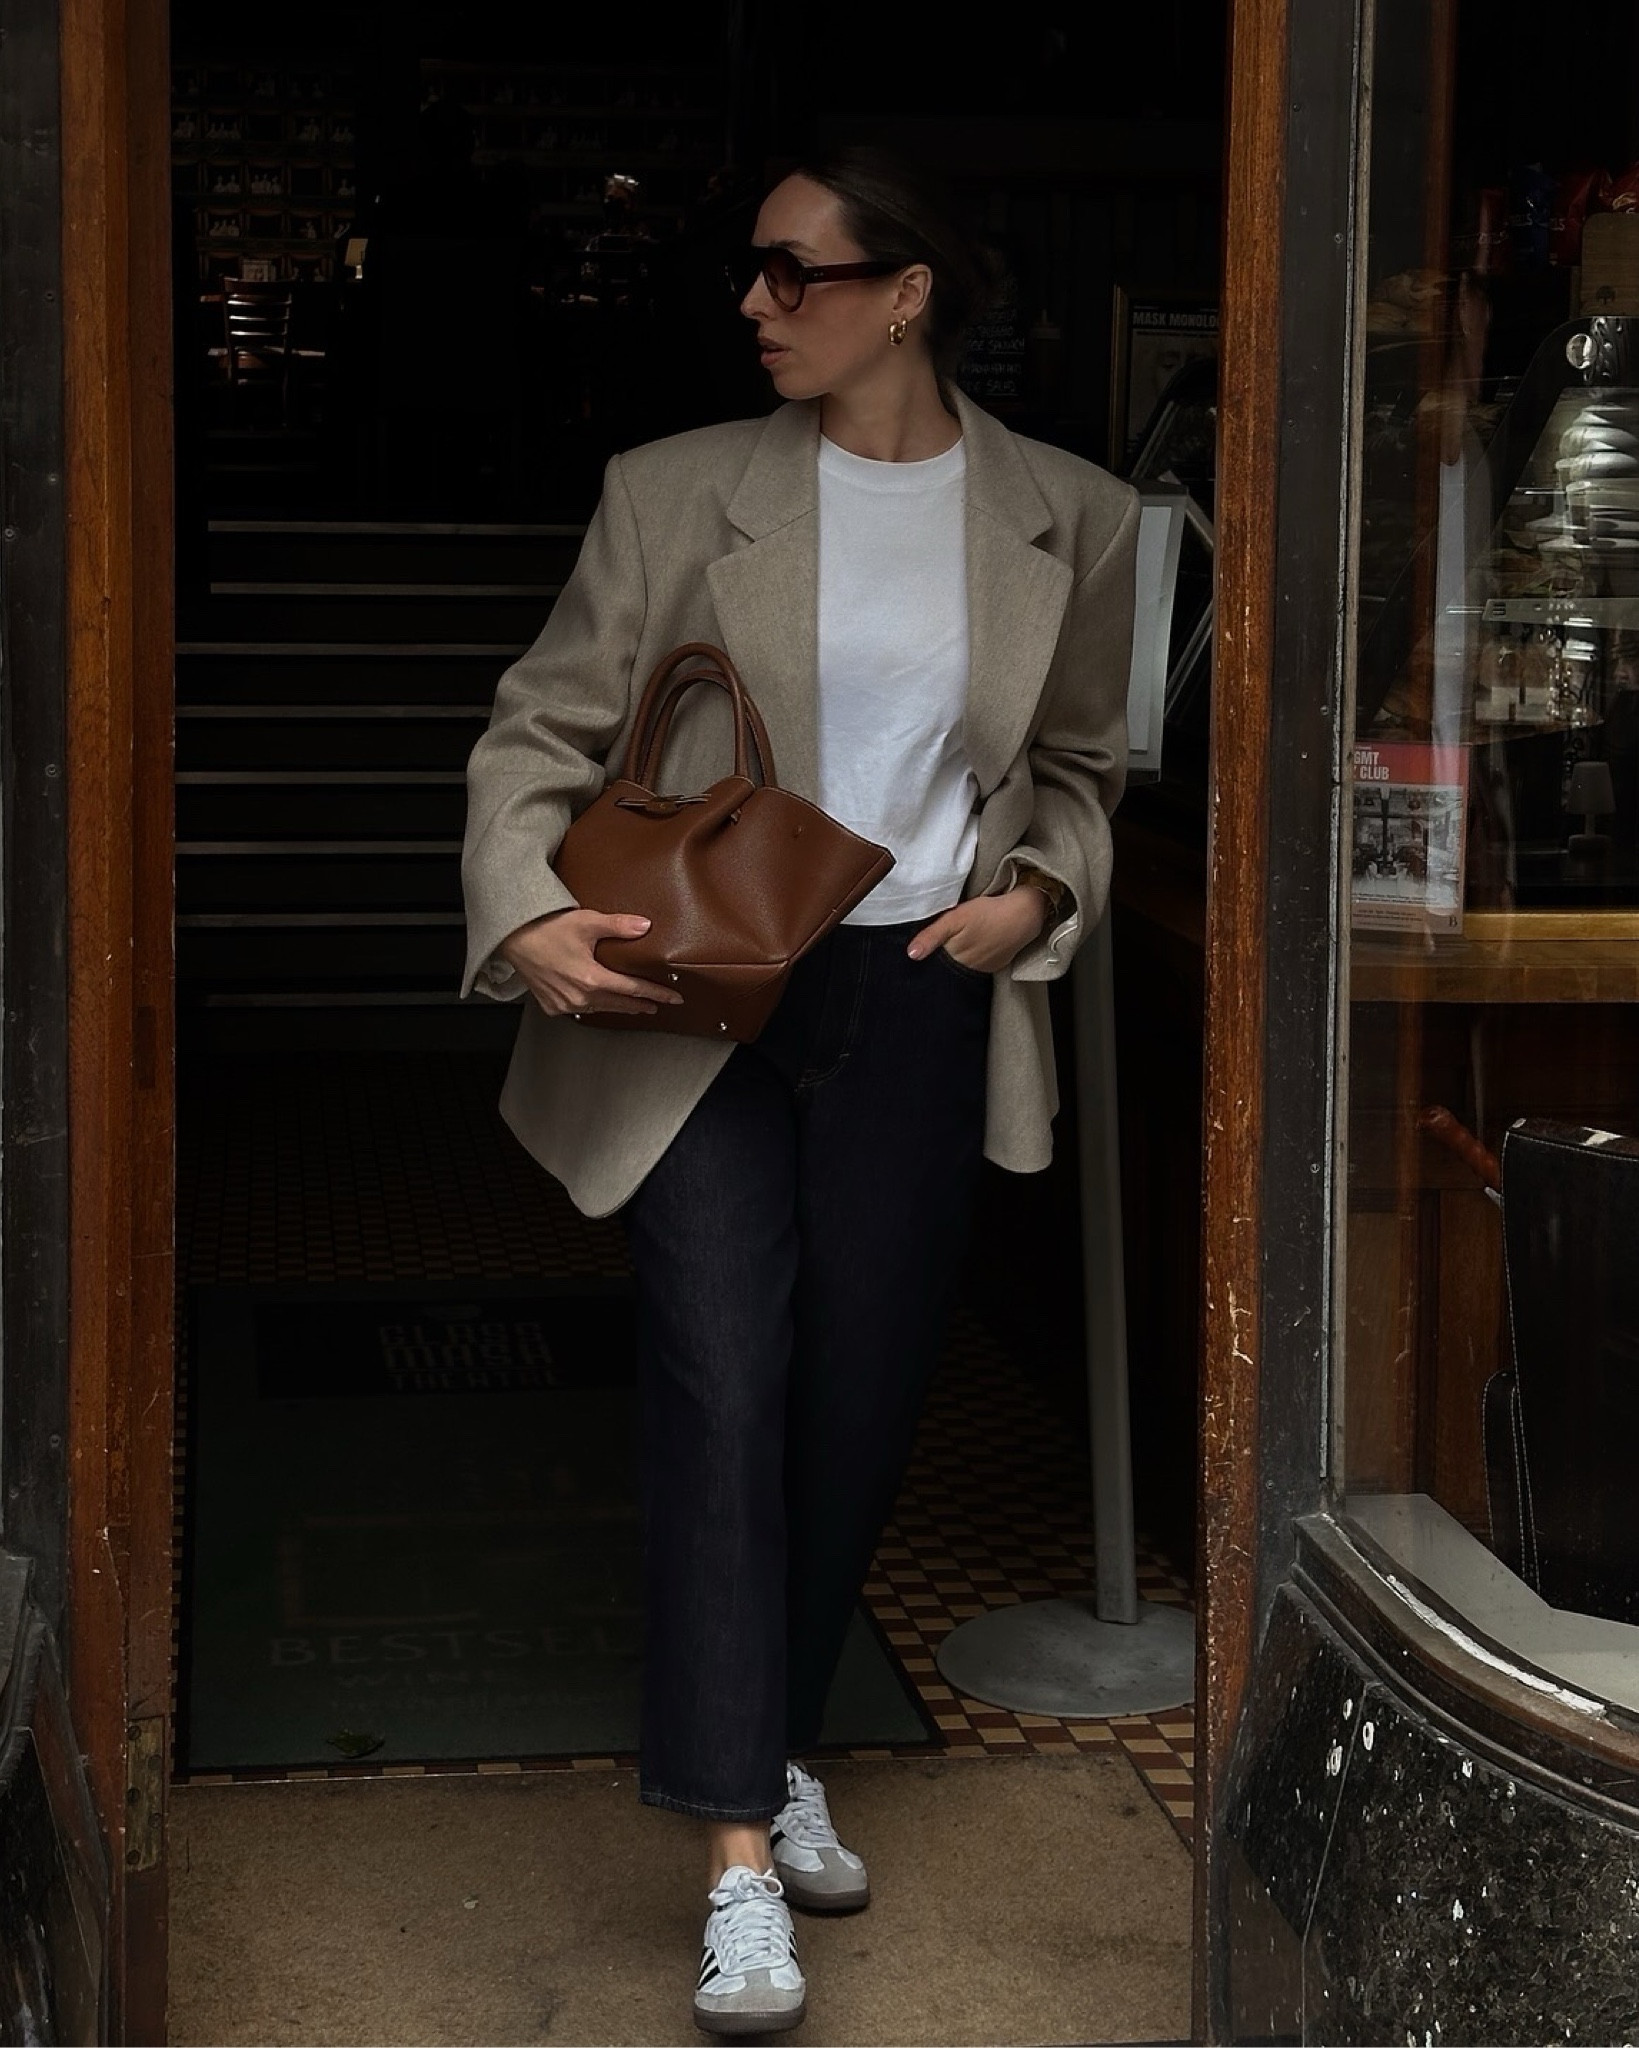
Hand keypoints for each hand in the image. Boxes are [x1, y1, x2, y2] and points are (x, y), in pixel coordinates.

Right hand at [496, 908, 685, 1018]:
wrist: (513, 938)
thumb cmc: (546, 928)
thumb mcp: (586, 922)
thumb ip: (618, 926)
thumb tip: (645, 926)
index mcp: (591, 979)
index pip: (633, 990)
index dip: (656, 994)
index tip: (673, 999)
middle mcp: (579, 997)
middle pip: (619, 1004)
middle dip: (641, 1005)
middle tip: (658, 1006)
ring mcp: (565, 1004)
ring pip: (600, 1009)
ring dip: (620, 1008)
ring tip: (636, 1007)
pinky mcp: (552, 1006)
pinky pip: (580, 1010)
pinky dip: (594, 1006)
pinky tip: (601, 1003)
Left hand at [906, 885, 1051, 974]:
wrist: (1024, 916)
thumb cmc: (988, 913)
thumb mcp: (956, 917)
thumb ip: (932, 935)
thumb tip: (911, 955)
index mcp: (954, 956)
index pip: (931, 965)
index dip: (925, 957)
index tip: (917, 953)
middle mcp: (966, 968)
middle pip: (944, 968)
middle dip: (937, 961)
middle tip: (935, 946)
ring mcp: (981, 969)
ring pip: (959, 970)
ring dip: (954, 962)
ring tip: (954, 946)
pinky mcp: (993, 967)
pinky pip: (976, 969)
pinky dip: (970, 962)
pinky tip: (970, 950)